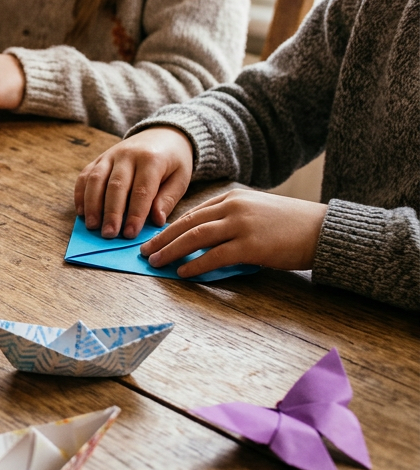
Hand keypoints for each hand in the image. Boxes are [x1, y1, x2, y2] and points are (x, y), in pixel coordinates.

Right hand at [75, 127, 193, 238]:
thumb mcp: (180, 178)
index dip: (135, 214)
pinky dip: (80, 194)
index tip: (130, 234)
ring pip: (96, 180)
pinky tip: (81, 212)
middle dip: (111, 213)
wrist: (161, 134)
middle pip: (115, 186)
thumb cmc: (172, 162)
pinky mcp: (99, 158)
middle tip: (109, 234)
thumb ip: (167, 199)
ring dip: (92, 205)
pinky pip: (85, 175)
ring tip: (92, 226)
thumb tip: (156, 221)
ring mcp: (110, 155)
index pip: (141, 191)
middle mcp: (128, 155)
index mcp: (151, 160)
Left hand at [140, 190, 327, 276]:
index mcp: (234, 197)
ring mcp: (242, 224)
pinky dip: (195, 264)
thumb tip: (205, 243)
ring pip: (195, 237)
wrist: (325, 230)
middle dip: (162, 238)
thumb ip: (232, 221)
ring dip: (171, 250)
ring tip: (156, 262)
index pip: (193, 212)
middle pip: (187, 222)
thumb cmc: (293, 226)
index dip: (171, 227)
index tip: (155, 238)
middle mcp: (234, 207)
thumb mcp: (258, 213)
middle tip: (144, 250)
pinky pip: (214, 255)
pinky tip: (182, 272)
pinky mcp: (251, 245)